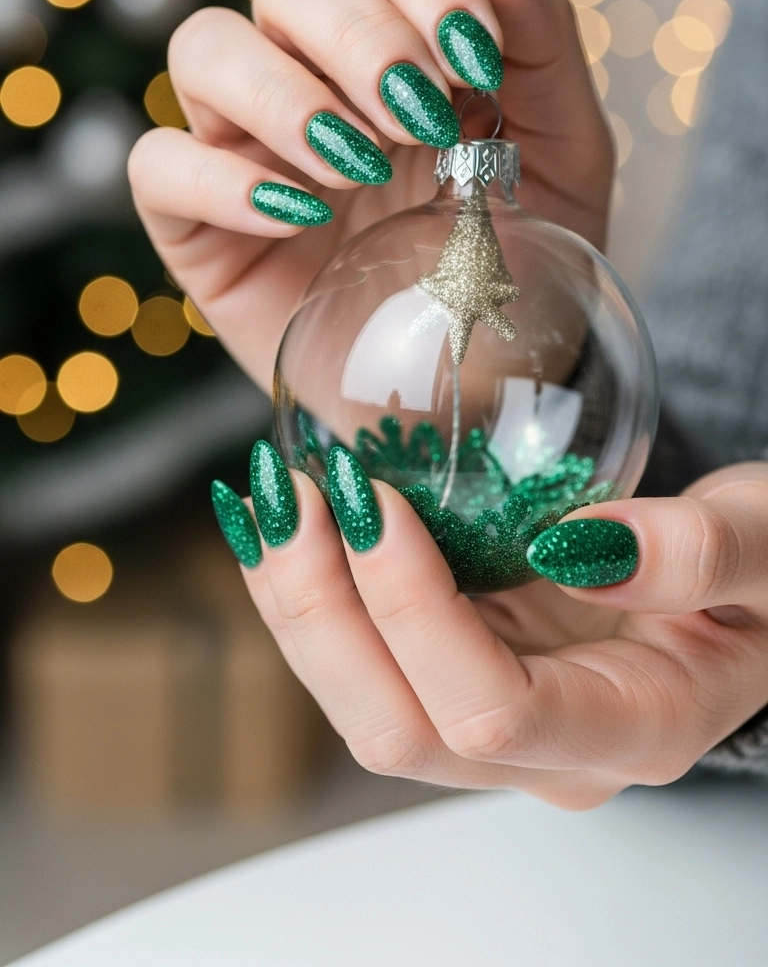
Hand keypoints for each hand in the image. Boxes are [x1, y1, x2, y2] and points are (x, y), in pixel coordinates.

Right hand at [128, 0, 612, 391]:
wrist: (480, 394)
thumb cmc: (519, 269)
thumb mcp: (563, 159)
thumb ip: (542, 46)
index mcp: (405, 43)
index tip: (476, 60)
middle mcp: (316, 75)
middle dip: (359, 32)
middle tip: (418, 116)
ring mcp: (247, 145)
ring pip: (205, 48)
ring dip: (285, 94)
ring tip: (357, 166)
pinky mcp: (196, 224)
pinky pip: (160, 165)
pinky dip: (222, 180)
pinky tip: (301, 218)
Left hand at [236, 459, 767, 807]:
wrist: (751, 589)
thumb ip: (700, 555)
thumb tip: (582, 548)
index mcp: (635, 729)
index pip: (491, 710)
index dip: (414, 609)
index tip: (378, 496)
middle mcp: (550, 754)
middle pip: (398, 729)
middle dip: (322, 611)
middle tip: (290, 490)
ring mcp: (498, 728)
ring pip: (363, 706)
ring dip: (299, 605)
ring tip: (265, 497)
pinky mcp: (465, 680)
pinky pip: (367, 663)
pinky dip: (315, 594)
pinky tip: (284, 521)